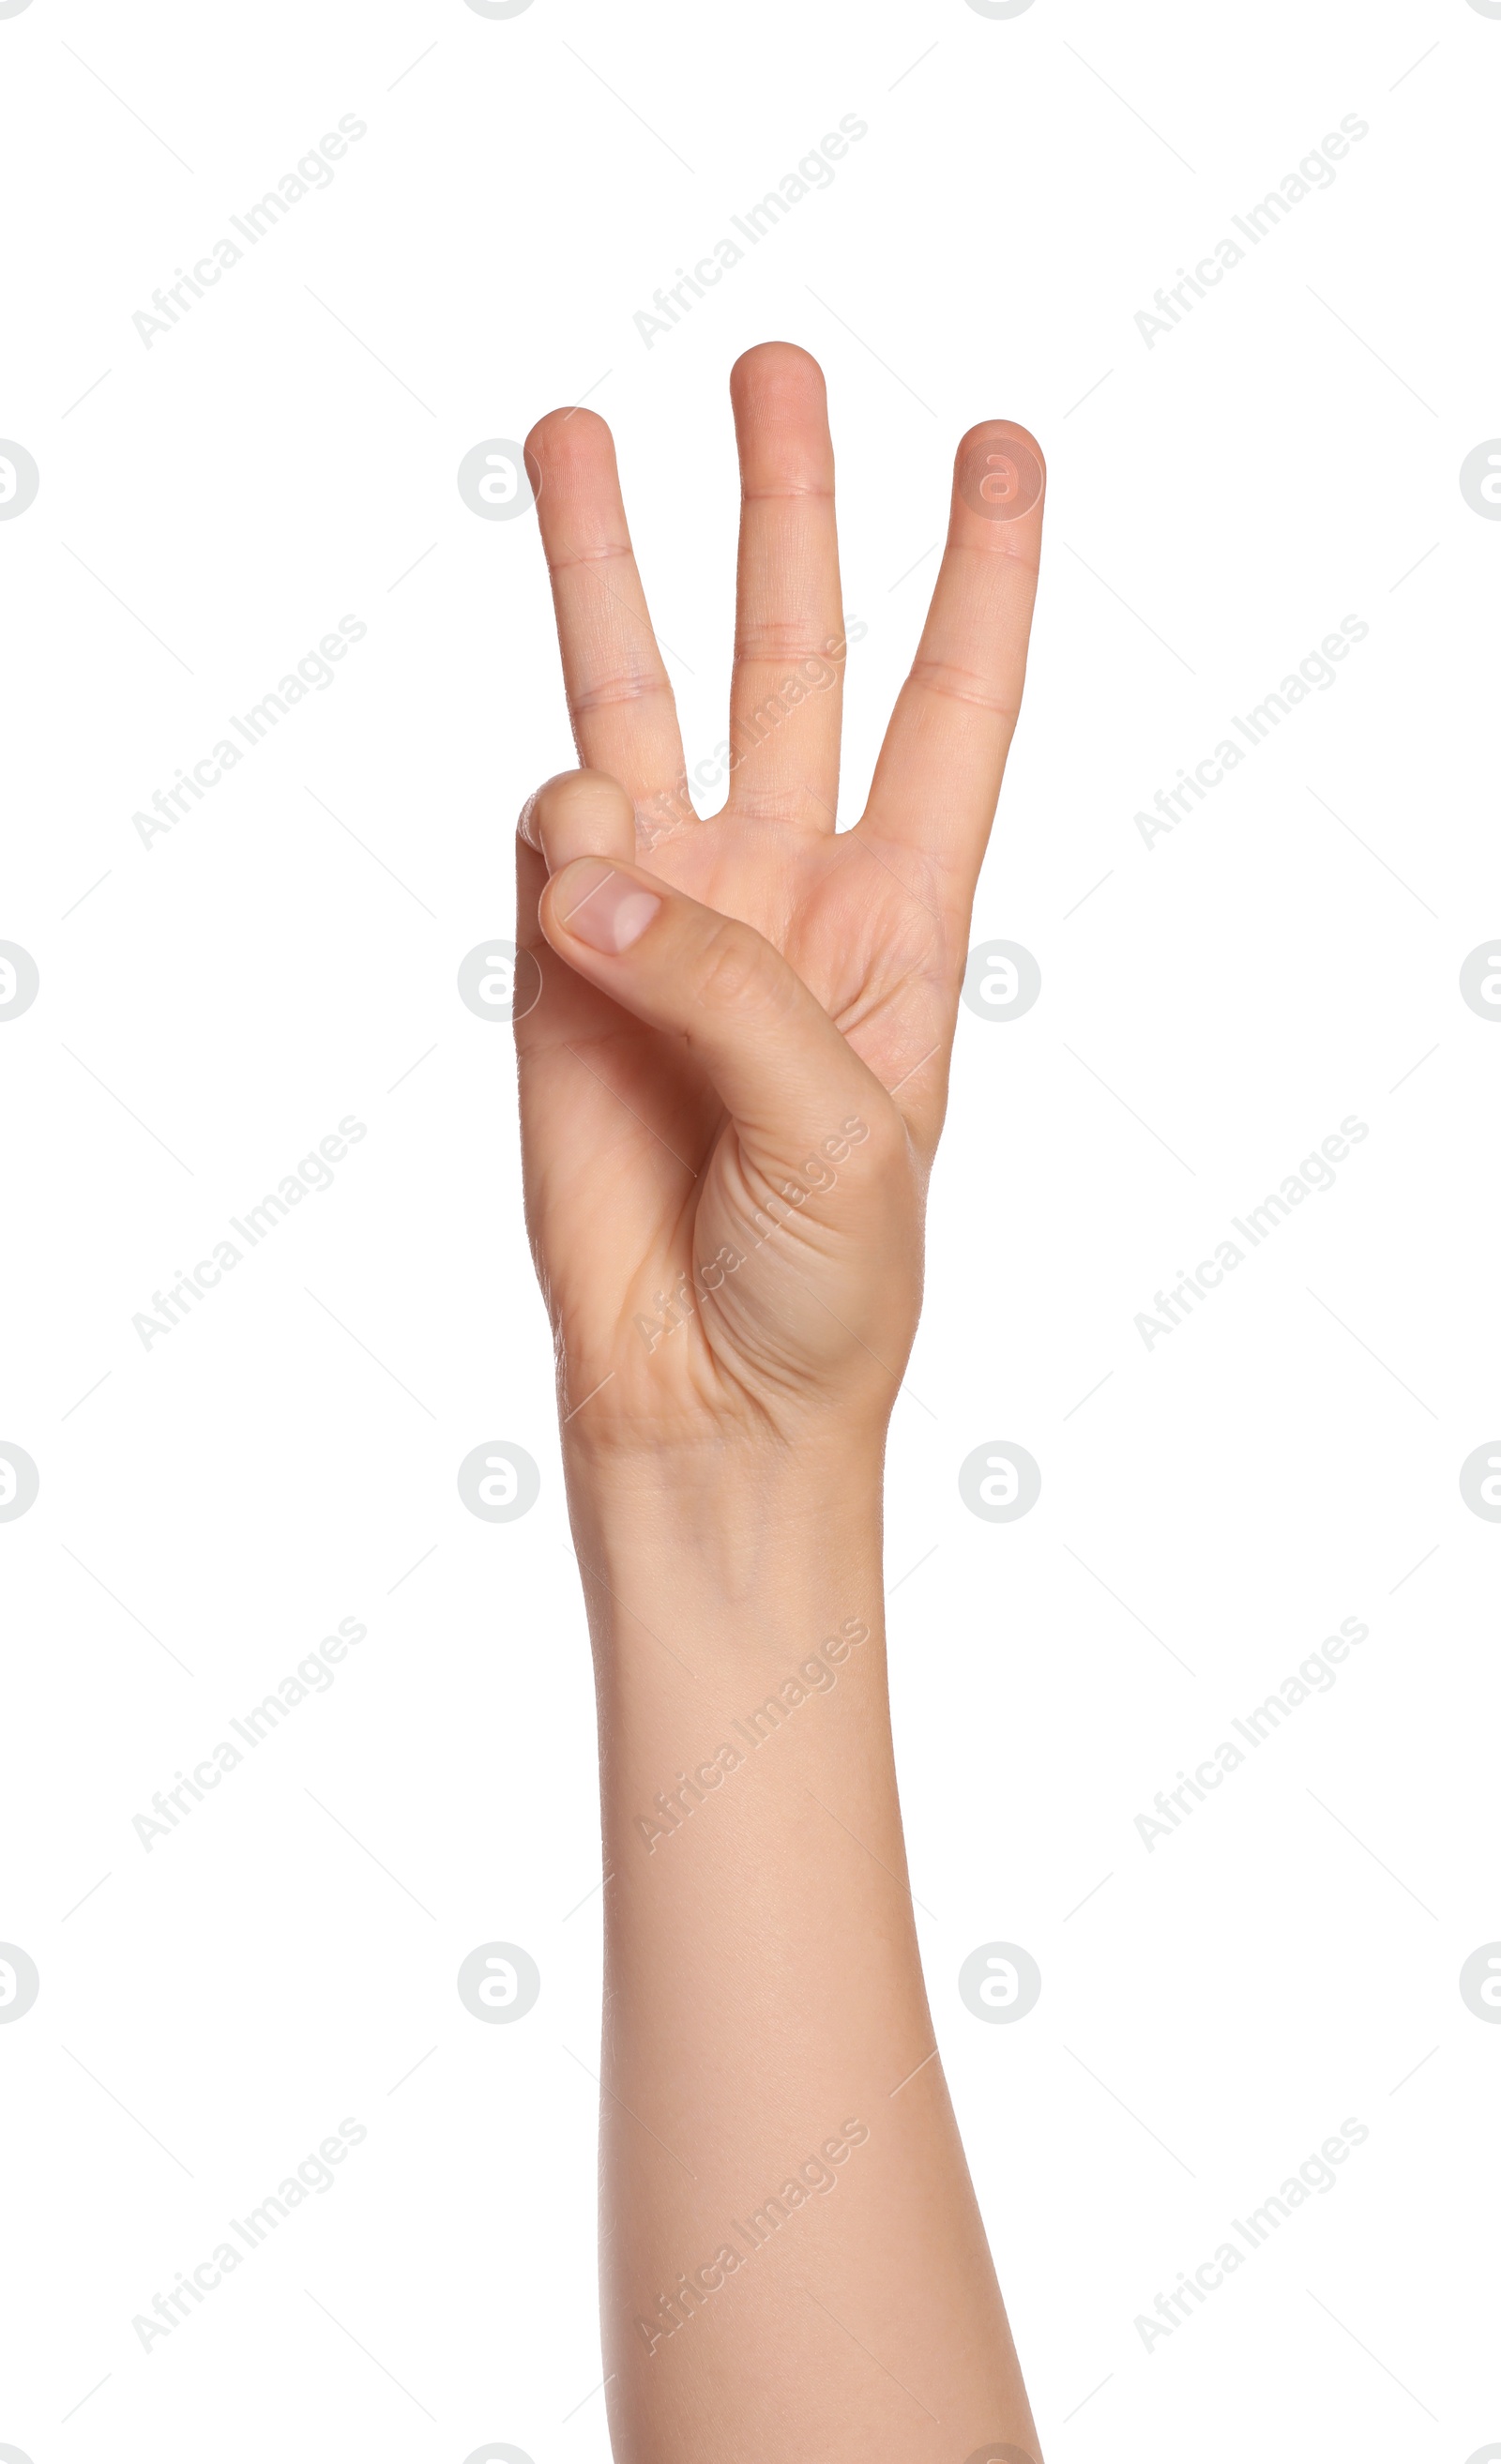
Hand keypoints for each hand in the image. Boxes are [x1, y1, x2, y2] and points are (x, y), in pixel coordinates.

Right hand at [516, 343, 1044, 1469]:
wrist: (705, 1397)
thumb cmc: (825, 1283)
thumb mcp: (840, 1129)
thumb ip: (726, 980)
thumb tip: (592, 856)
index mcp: (905, 916)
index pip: (954, 708)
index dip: (980, 576)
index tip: (1000, 445)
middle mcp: (787, 889)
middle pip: (793, 655)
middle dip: (788, 511)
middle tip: (777, 368)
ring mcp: (667, 918)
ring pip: (638, 701)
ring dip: (611, 569)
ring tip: (574, 435)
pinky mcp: (555, 966)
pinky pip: (549, 839)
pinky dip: (558, 828)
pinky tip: (574, 870)